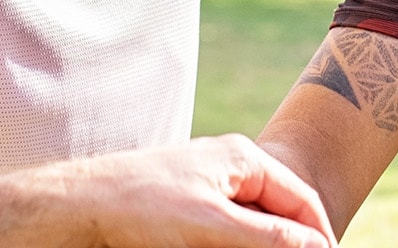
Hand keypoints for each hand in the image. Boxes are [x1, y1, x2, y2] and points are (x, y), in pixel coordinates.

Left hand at [27, 135, 336, 247]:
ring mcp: (207, 184)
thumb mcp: (213, 226)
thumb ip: (268, 237)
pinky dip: (238, 242)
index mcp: (243, 158)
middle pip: (279, 211)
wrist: (79, 204)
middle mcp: (229, 166)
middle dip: (290, 241)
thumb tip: (315, 246)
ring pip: (252, 221)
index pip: (301, 199)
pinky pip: (228, 226)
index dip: (318, 235)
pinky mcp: (187, 205)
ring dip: (264, 244)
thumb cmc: (142, 206)